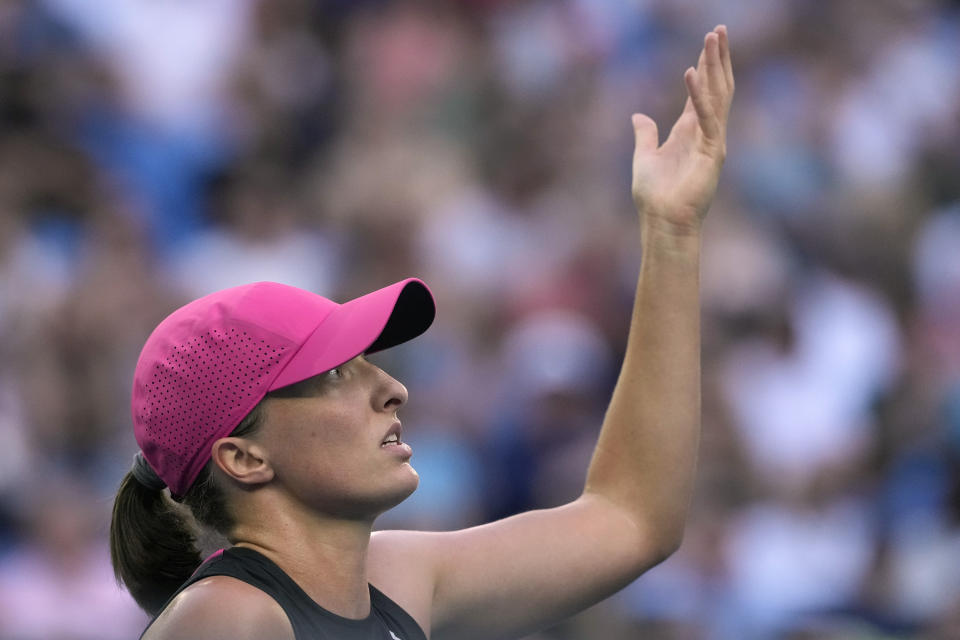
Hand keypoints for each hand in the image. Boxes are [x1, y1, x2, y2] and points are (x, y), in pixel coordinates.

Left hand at [631, 25, 733, 234]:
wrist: (663, 223)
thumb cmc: (654, 197)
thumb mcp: (643, 158)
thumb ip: (645, 135)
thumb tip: (639, 115)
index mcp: (690, 132)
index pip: (703, 92)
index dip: (706, 66)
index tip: (708, 42)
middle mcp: (705, 132)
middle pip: (716, 86)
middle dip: (717, 57)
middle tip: (719, 28)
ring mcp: (712, 140)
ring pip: (718, 94)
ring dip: (716, 65)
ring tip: (713, 37)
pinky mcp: (712, 152)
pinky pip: (707, 116)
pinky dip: (699, 94)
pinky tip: (691, 72)